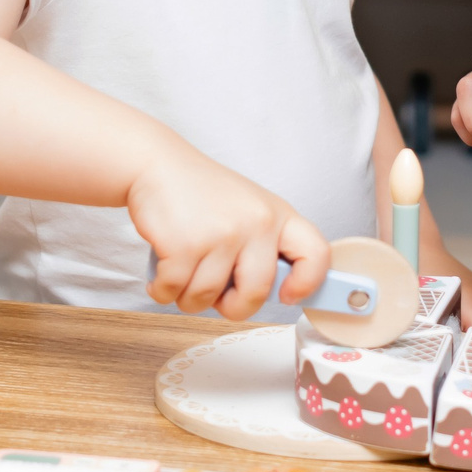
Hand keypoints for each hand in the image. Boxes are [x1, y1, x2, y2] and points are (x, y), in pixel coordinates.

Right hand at [129, 145, 328, 321]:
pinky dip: (161, 289)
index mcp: (277, 215)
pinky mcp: (184, 245)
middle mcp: (256, 223)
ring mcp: (221, 234)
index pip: (316, 254)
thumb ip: (266, 246)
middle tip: (216, 295)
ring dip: (187, 296)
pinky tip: (160, 273)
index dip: (307, 284)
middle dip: (231, 307)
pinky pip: (174, 292)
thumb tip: (280, 293)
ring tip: (182, 271)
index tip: (288, 295)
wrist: (155, 164)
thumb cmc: (201, 194)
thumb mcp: (249, 209)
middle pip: (256, 294)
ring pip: (207, 298)